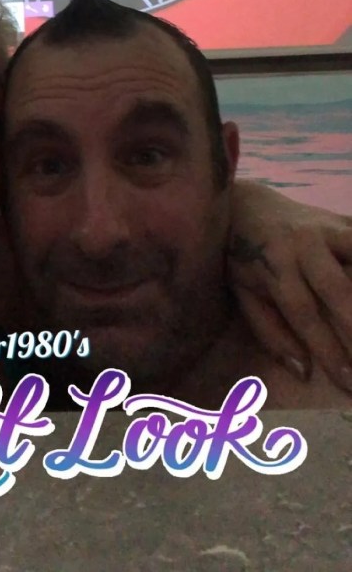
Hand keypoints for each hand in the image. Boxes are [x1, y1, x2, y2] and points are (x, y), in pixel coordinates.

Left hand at [228, 180, 351, 393]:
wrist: (245, 204)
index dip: (327, 349)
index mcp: (274, 266)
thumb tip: (303, 371)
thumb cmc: (244, 258)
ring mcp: (325, 227)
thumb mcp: (244, 294)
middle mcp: (301, 245)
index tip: (348, 381)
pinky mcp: (341, 219)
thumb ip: (271, 333)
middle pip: (336, 286)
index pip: (303, 313)